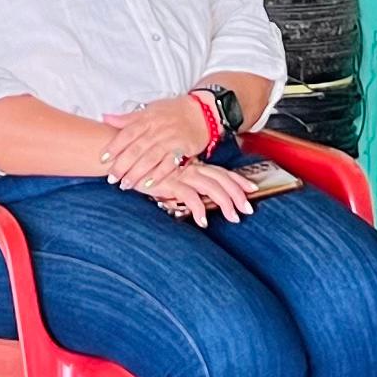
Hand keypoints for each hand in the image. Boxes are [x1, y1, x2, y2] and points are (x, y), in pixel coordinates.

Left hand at [96, 93, 215, 186]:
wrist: (202, 112)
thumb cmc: (172, 111)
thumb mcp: (150, 110)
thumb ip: (128, 118)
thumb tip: (104, 117)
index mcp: (147, 119)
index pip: (127, 133)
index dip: (114, 146)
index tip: (103, 159)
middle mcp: (158, 129)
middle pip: (137, 149)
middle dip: (123, 165)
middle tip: (111, 178)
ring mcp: (171, 140)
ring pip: (151, 158)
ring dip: (137, 173)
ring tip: (125, 185)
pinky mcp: (183, 150)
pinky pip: (169, 164)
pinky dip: (159, 175)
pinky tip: (148, 184)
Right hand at [112, 149, 263, 225]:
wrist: (125, 156)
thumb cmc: (145, 166)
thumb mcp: (167, 175)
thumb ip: (179, 185)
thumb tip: (188, 201)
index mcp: (193, 166)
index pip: (220, 172)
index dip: (237, 180)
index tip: (252, 189)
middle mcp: (191, 169)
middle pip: (222, 180)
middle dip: (238, 195)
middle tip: (249, 209)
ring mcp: (182, 175)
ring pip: (212, 188)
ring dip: (225, 203)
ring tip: (233, 218)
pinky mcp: (171, 183)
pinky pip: (190, 197)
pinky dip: (198, 209)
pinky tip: (203, 220)